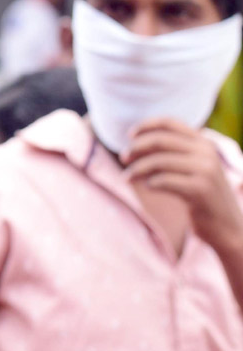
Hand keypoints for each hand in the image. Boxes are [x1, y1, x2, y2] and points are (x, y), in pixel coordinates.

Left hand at [123, 117, 242, 254]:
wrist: (227, 227)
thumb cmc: (201, 197)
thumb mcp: (191, 169)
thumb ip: (172, 153)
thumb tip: (134, 144)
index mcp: (204, 143)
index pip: (170, 122)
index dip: (146, 126)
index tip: (129, 136)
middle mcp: (207, 153)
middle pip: (160, 140)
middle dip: (136, 147)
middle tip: (123, 158)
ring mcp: (206, 171)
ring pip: (159, 161)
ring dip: (137, 169)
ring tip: (127, 178)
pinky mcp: (200, 190)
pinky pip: (164, 180)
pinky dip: (150, 182)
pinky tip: (148, 187)